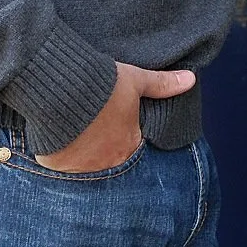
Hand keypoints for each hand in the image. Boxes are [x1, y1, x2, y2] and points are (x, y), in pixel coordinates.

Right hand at [34, 61, 195, 172]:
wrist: (61, 89)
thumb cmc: (102, 84)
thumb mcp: (135, 80)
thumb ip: (163, 84)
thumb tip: (191, 79)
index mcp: (128, 144)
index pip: (130, 146)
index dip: (124, 133)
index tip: (114, 121)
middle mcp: (107, 162)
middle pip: (108, 157)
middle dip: (103, 145)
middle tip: (93, 125)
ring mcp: (80, 167)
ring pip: (84, 163)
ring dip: (82, 150)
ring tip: (76, 128)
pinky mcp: (56, 165)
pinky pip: (60, 163)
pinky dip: (60, 152)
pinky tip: (59, 134)